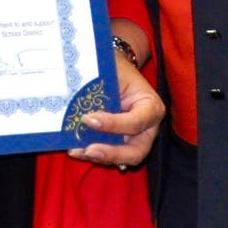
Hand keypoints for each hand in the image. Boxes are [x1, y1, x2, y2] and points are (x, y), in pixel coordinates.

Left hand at [68, 54, 164, 168]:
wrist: (116, 69)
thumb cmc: (117, 68)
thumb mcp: (113, 74)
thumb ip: (103, 92)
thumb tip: (81, 110)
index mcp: (151, 107)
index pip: (136, 122)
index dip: (113, 124)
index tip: (88, 119)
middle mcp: (147, 128)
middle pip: (136, 151)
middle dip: (112, 154)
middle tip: (89, 150)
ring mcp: (135, 138)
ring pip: (122, 158)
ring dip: (99, 157)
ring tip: (76, 150)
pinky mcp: (121, 143)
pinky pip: (109, 155)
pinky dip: (92, 154)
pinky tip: (75, 149)